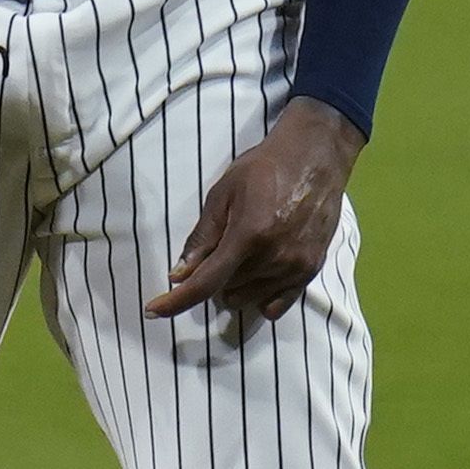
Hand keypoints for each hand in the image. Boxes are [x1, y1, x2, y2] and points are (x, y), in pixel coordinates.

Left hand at [148, 98, 363, 327]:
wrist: (315, 157)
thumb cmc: (264, 168)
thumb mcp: (223, 193)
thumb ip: (202, 237)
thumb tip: (179, 274)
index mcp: (249, 234)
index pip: (206, 282)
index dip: (176, 301)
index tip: (154, 310)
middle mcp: (275, 257)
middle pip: (225, 292)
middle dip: (212, 278)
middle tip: (219, 248)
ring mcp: (296, 267)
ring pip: (247, 300)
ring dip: (234, 286)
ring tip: (242, 254)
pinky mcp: (311, 271)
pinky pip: (276, 306)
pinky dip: (259, 297)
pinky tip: (259, 274)